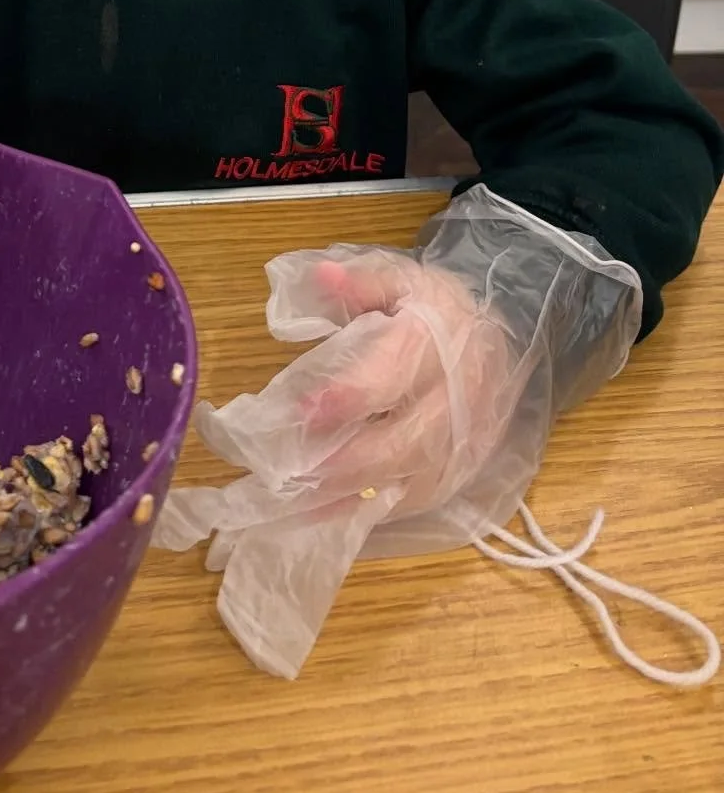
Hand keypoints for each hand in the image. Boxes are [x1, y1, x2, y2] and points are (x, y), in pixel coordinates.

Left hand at [291, 252, 515, 516]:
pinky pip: (417, 497)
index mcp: (439, 341)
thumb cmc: (437, 306)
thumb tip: (320, 279)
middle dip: (348, 460)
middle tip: (292, 469)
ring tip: (297, 501)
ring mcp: (465, 440)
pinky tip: (326, 514)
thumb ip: (361, 282)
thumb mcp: (402, 278)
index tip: (304, 408)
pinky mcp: (462, 468)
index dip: (350, 394)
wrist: (500, 334)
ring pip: (412, 479)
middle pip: (406, 442)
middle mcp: (458, 397)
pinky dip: (371, 509)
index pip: (396, 373)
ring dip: (354, 494)